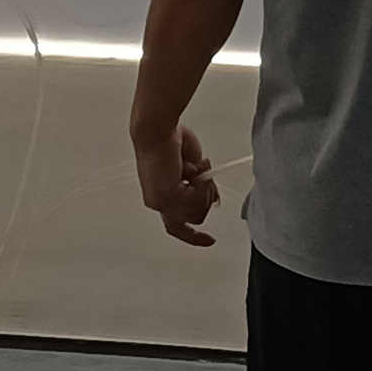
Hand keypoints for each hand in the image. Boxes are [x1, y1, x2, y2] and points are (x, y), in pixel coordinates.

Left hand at [134, 122, 219, 246]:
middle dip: (206, 197)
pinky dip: (202, 184)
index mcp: (159, 197)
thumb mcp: (191, 168)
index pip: (176, 227)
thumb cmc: (169, 140)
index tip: (210, 240)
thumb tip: (214, 201)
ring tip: (196, 167)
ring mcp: (162, 203)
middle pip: (195, 218)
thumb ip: (199, 187)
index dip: (194, 237)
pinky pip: (198, 201)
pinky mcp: (169, 197)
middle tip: (203, 175)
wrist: (157, 130)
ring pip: (199, 211)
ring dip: (204, 188)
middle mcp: (158, 203)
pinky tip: (192, 168)